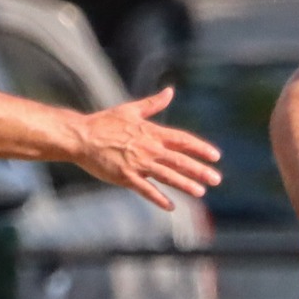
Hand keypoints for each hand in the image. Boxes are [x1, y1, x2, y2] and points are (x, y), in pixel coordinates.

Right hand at [73, 87, 222, 209]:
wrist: (81, 137)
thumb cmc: (103, 122)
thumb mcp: (130, 110)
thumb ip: (153, 104)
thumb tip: (170, 91)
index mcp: (151, 132)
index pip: (182, 140)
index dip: (200, 148)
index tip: (215, 156)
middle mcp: (148, 148)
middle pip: (179, 160)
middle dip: (199, 170)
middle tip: (216, 179)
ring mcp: (137, 164)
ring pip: (167, 176)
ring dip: (185, 184)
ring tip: (201, 192)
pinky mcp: (125, 177)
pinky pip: (146, 190)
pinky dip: (159, 198)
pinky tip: (171, 206)